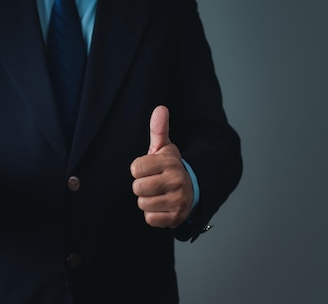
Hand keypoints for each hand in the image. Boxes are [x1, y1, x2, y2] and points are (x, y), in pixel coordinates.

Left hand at [130, 106, 192, 227]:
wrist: (191, 190)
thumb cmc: (169, 168)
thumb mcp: (164, 148)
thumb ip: (158, 129)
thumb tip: (160, 108)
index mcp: (170, 162)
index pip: (135, 169)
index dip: (139, 169)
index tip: (149, 169)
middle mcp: (176, 180)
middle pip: (137, 188)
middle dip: (142, 186)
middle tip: (154, 183)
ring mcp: (178, 200)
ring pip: (143, 204)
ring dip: (147, 201)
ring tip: (159, 194)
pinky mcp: (176, 217)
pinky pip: (150, 219)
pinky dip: (153, 215)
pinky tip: (162, 206)